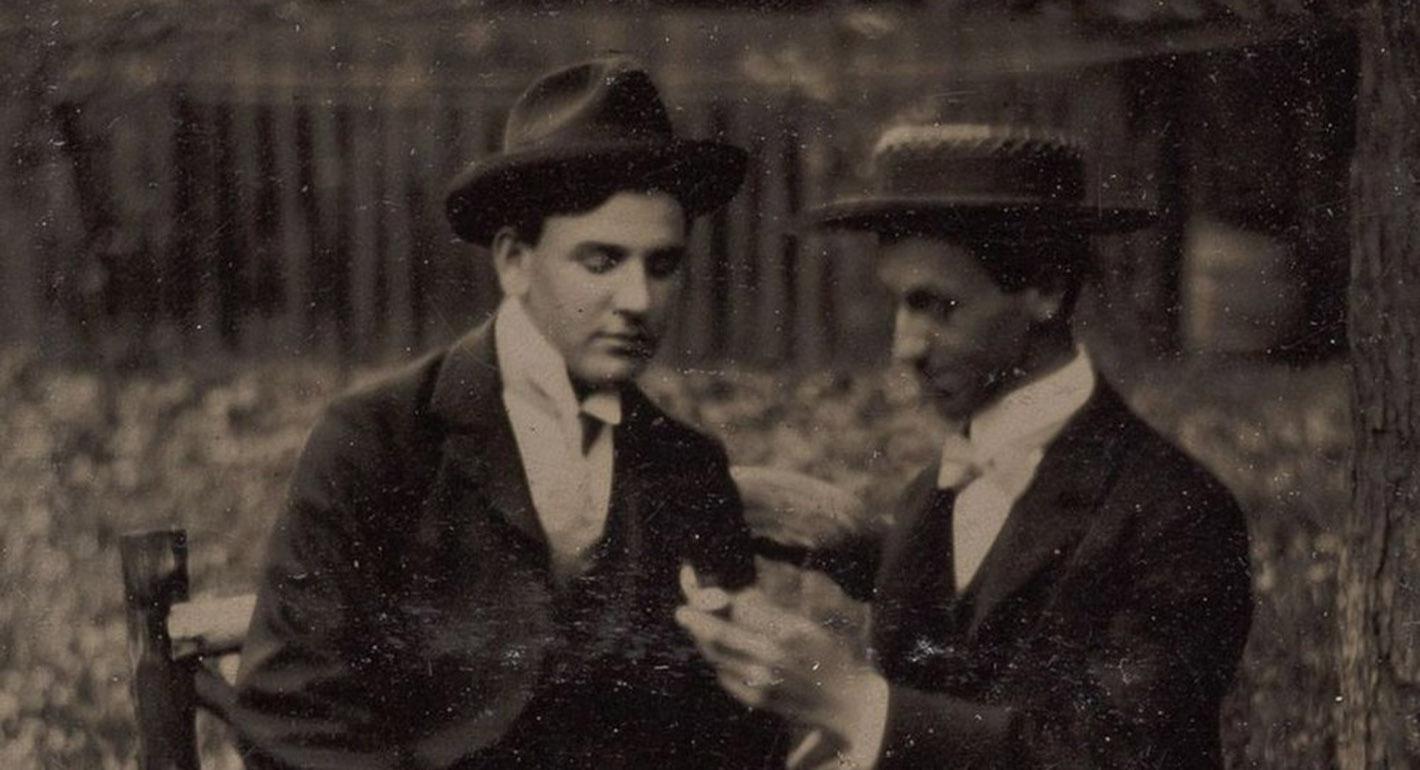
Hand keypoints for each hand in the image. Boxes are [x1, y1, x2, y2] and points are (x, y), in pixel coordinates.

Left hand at [675, 588, 886, 741]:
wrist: (841, 702)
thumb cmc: (825, 656)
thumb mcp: (805, 625)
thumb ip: (770, 613)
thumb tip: (734, 597)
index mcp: (789, 631)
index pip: (741, 608)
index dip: (724, 598)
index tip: (713, 592)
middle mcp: (772, 656)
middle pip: (720, 635)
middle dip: (697, 620)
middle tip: (681, 612)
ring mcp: (762, 681)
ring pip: (717, 657)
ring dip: (702, 640)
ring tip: (696, 628)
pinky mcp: (755, 700)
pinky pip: (725, 675)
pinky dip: (718, 661)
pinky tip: (720, 653)